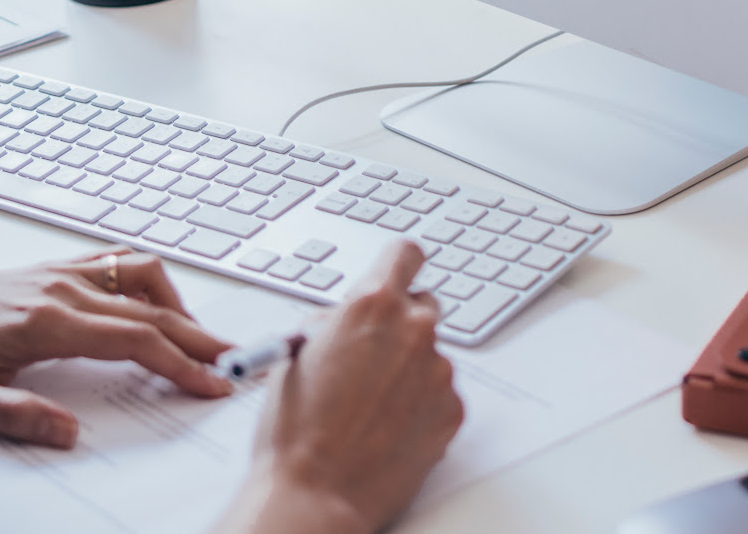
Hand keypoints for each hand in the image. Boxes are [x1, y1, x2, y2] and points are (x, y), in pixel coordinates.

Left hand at [0, 240, 235, 448]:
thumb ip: (14, 416)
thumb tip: (69, 434)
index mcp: (43, 321)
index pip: (135, 339)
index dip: (182, 364)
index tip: (215, 384)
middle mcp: (57, 287)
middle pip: (151, 308)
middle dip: (200, 337)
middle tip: (238, 362)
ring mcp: (55, 272)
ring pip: (141, 275)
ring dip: (180, 305)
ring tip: (199, 341)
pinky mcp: (48, 269)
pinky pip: (116, 263)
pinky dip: (150, 283)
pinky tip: (155, 306)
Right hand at [214, 242, 464, 533]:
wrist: (316, 493)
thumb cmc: (295, 431)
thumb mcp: (297, 355)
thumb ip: (332, 324)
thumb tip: (343, 320)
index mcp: (371, 306)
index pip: (404, 254)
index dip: (397, 265)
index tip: (396, 274)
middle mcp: (413, 329)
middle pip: (423, 304)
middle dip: (400, 324)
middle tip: (370, 357)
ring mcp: (438, 370)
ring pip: (429, 355)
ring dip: (408, 370)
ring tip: (369, 408)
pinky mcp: (452, 409)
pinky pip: (439, 394)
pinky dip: (420, 405)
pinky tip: (387, 428)